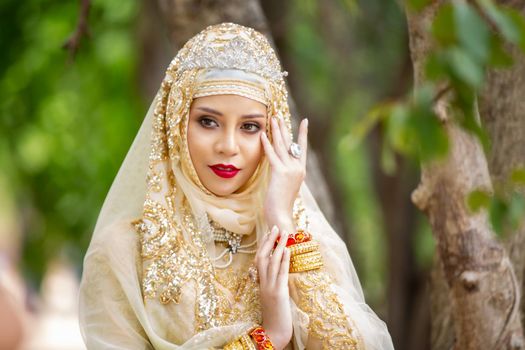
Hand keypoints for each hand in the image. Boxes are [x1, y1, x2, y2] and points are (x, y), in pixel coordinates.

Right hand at [255, 225, 292, 349]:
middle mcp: (263, 283)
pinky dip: (283, 260)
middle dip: (268, 241)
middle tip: (274, 227)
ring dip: (278, 246)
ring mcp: (269, 288)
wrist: (273, 334)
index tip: (269, 234)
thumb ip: (274, 286)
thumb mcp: (272, 299)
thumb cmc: (275, 318)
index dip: (264, 246)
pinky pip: (280, 273)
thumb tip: (281, 275)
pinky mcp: (278, 293)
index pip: (259, 261)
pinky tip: (287, 250)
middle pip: (262, 257)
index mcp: (261, 284)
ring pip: (271, 262)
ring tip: (284, 233)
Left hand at [261, 117, 307, 231]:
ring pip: (282, 146)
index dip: (303, 134)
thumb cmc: (280, 206)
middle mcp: (298, 168)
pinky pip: (272, 154)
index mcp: (301, 171)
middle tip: (278, 116)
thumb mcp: (284, 187)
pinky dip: (267, 144)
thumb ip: (283, 175)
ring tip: (272, 119)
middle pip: (290, 143)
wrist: (281, 215)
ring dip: (276, 131)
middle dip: (284, 128)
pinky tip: (262, 135)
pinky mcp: (280, 172)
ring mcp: (290, 170)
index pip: (302, 148)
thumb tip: (277, 167)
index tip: (305, 121)